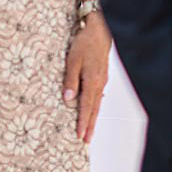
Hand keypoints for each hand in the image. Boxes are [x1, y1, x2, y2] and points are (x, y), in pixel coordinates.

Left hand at [62, 13, 109, 142]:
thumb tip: (68, 99)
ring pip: (97, 103)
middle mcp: (99, 83)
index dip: (82, 122)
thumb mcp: (72, 62)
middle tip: (86, 140)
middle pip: (94, 109)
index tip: (80, 135)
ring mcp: (102, 80)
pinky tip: (94, 110)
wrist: (100, 31)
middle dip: (90, 125)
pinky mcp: (102, 76)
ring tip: (90, 130)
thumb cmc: (85, 44)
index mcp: (92, 81)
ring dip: (93, 118)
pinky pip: (99, 96)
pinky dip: (95, 106)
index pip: (86, 106)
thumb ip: (71, 81)